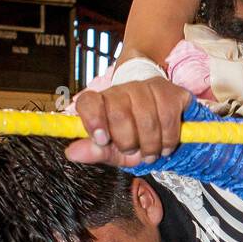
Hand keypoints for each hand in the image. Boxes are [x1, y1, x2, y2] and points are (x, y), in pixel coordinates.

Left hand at [67, 77, 188, 165]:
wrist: (160, 117)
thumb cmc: (133, 134)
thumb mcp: (112, 148)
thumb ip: (95, 150)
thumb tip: (71, 153)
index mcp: (102, 101)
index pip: (89, 102)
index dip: (93, 120)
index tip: (102, 140)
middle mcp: (123, 89)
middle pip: (119, 114)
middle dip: (127, 142)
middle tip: (132, 151)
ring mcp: (148, 87)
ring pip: (147, 120)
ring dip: (150, 146)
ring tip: (150, 153)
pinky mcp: (171, 92)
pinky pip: (168, 119)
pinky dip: (168, 140)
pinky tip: (165, 145)